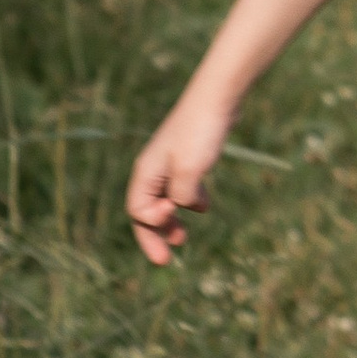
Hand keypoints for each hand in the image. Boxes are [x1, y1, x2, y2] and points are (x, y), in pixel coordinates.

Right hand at [125, 95, 233, 267]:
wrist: (218, 98)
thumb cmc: (200, 133)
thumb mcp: (189, 171)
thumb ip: (181, 197)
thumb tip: (185, 209)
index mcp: (146, 173)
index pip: (138, 212)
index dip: (153, 228)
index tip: (177, 229)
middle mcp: (153, 169)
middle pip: (146, 210)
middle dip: (155, 235)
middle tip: (166, 259)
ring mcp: (169, 162)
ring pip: (163, 200)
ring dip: (171, 221)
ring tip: (183, 238)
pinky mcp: (187, 157)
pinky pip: (180, 187)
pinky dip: (188, 201)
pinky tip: (203, 207)